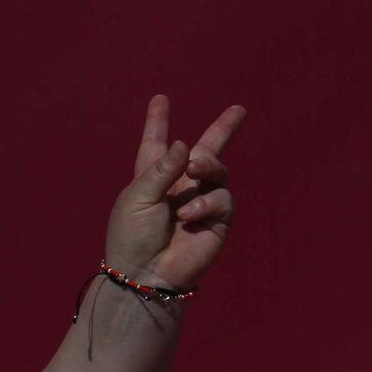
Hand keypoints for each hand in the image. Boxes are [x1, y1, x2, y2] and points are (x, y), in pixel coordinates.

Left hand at [104, 96, 245, 291]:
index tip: (160, 99)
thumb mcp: (138, 197)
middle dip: (223, 129)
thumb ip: (162, 169)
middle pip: (205, 151)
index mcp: (153, 177)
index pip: (157, 145)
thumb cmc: (132, 236)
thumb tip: (185, 144)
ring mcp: (201, 201)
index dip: (158, 122)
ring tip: (194, 172)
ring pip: (217, 169)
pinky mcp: (217, 220)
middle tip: (239, 109)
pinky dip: (206, 203)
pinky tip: (188, 216)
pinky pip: (222, 199)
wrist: (145, 273)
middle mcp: (180, 186)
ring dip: (207, 166)